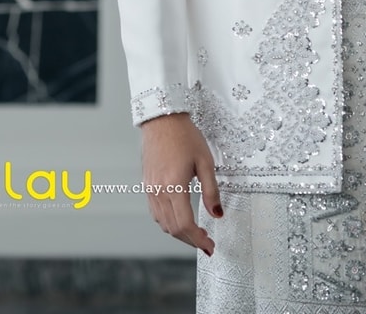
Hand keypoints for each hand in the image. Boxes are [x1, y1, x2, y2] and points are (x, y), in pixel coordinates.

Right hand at [139, 111, 221, 255]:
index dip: (198, 240)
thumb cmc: (184, 135)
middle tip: (206, 242)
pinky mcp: (147, 184)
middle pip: (173, 228)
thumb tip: (217, 214)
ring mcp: (150, 188)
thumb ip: (211, 190)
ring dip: (179, 232)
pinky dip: (168, 222)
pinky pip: (156, 212)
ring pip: (162, 223)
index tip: (210, 246)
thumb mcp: (205, 161)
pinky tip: (179, 217)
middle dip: (191, 240)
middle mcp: (159, 191)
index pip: (185, 224)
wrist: (162, 119)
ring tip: (195, 231)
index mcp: (174, 186)